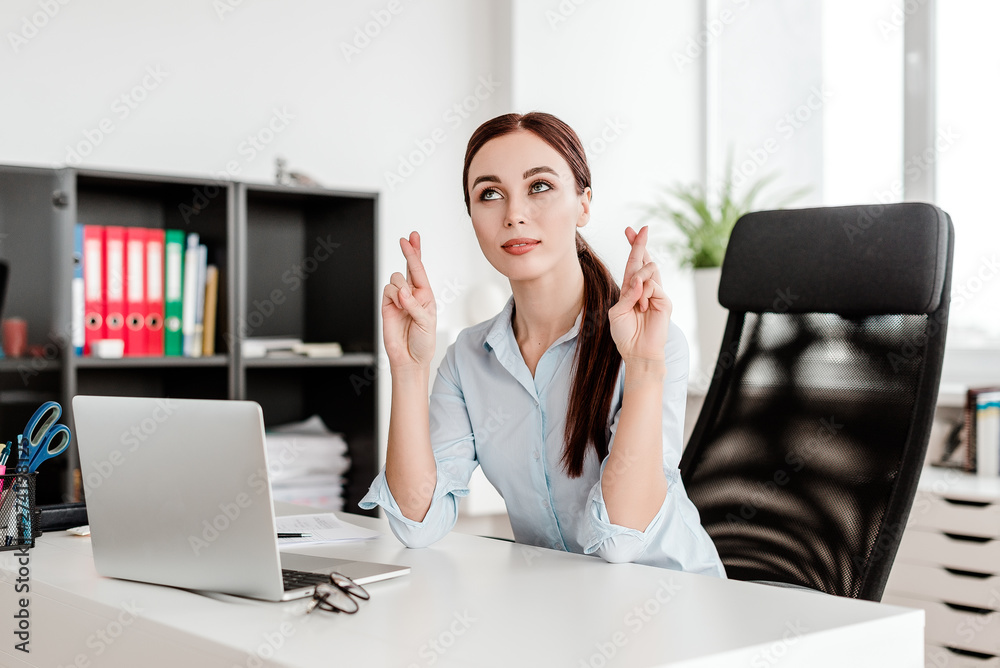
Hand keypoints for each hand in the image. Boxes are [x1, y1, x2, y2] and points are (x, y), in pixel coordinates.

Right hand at [382, 231, 436, 370]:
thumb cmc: (423, 342)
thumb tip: (403, 292)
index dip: (416, 253)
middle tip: (406, 239)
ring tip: (406, 306)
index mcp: (426, 295)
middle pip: (408, 267)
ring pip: (396, 279)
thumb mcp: (427, 323)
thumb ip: (415, 306)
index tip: (412, 238)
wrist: (409, 358)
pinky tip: (399, 306)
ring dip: (401, 288)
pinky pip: (387, 290)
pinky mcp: (387, 305)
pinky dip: (393, 296)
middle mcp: (412, 294)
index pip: (420, 270)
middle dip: (409, 252)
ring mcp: (399, 299)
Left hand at [608, 226, 671, 363]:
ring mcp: (655, 294)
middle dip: (640, 244)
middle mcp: (644, 289)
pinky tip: (642, 306)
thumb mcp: (617, 311)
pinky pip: (652, 285)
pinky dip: (644, 293)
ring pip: (648, 271)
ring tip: (637, 303)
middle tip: (641, 229)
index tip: (630, 231)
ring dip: (638, 282)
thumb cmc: (625, 334)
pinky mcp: (664, 301)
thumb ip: (627, 294)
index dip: (633, 247)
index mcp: (631, 290)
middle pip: (644, 260)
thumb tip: (639, 280)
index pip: (632, 264)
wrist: (637, 351)